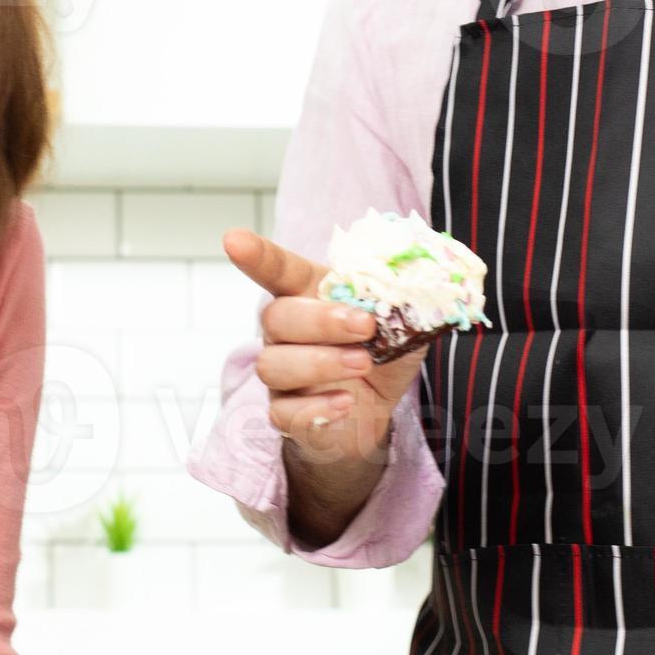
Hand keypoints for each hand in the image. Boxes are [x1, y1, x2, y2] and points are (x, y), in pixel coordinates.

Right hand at [224, 230, 425, 465]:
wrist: (374, 412)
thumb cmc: (381, 354)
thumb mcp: (405, 323)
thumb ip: (405, 302)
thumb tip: (419, 284)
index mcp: (309, 296)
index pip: (278, 270)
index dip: (258, 256)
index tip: (235, 240)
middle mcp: (285, 332)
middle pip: (276, 317)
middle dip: (320, 320)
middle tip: (364, 326)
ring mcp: (281, 374)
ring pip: (274, 364)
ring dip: (321, 363)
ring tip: (363, 364)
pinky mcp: (285, 414)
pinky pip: (283, 411)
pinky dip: (316, 406)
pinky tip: (345, 402)